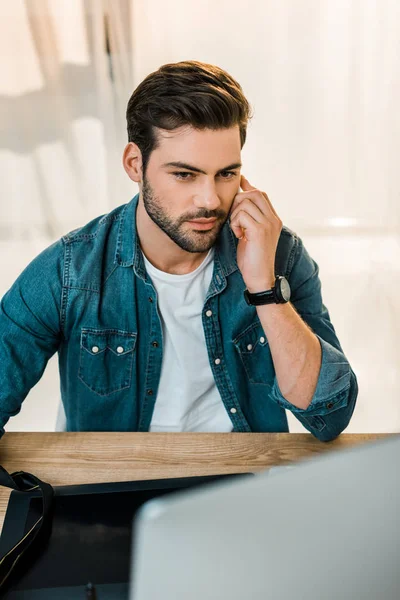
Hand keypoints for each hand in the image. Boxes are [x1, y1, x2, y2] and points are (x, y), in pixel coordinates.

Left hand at [229, 175, 281, 293]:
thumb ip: (248, 217)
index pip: (261, 194)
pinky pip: (241, 215)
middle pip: (254, 193)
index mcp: (273, 219)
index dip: (247, 188)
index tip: (237, 186)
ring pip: (245, 203)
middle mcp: (273, 219)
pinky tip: (238, 235)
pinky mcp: (259, 231)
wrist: (260, 277)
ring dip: (234, 215)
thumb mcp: (251, 234)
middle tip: (234, 218)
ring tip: (237, 230)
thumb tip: (239, 201)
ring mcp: (268, 224)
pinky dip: (234, 224)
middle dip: (238, 201)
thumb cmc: (252, 258)